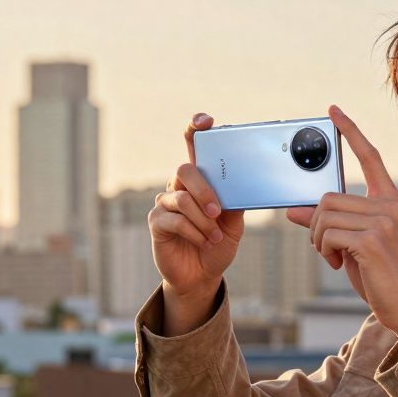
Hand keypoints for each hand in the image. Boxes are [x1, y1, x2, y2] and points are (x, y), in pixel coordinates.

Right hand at [148, 113, 245, 300]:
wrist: (202, 275)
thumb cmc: (217, 244)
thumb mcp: (234, 223)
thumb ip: (234, 202)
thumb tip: (240, 185)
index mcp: (200, 180)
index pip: (193, 147)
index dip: (195, 129)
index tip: (205, 121)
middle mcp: (179, 186)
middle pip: (185, 169)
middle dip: (204, 189)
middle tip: (218, 211)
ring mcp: (165, 203)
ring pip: (181, 198)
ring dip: (203, 220)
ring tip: (214, 236)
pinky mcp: (156, 222)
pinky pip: (175, 220)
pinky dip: (194, 232)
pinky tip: (203, 241)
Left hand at [285, 105, 397, 346]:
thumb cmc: (381, 276)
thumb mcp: (352, 244)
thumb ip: (328, 223)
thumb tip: (292, 210)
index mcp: (390, 199)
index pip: (369, 156)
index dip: (350, 132)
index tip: (333, 111)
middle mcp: (390, 204)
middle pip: (328, 197)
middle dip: (315, 225)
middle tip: (325, 247)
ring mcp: (384, 220)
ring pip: (323, 214)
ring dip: (317, 240)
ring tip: (332, 256)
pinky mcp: (372, 239)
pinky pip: (326, 233)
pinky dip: (323, 250)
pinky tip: (337, 263)